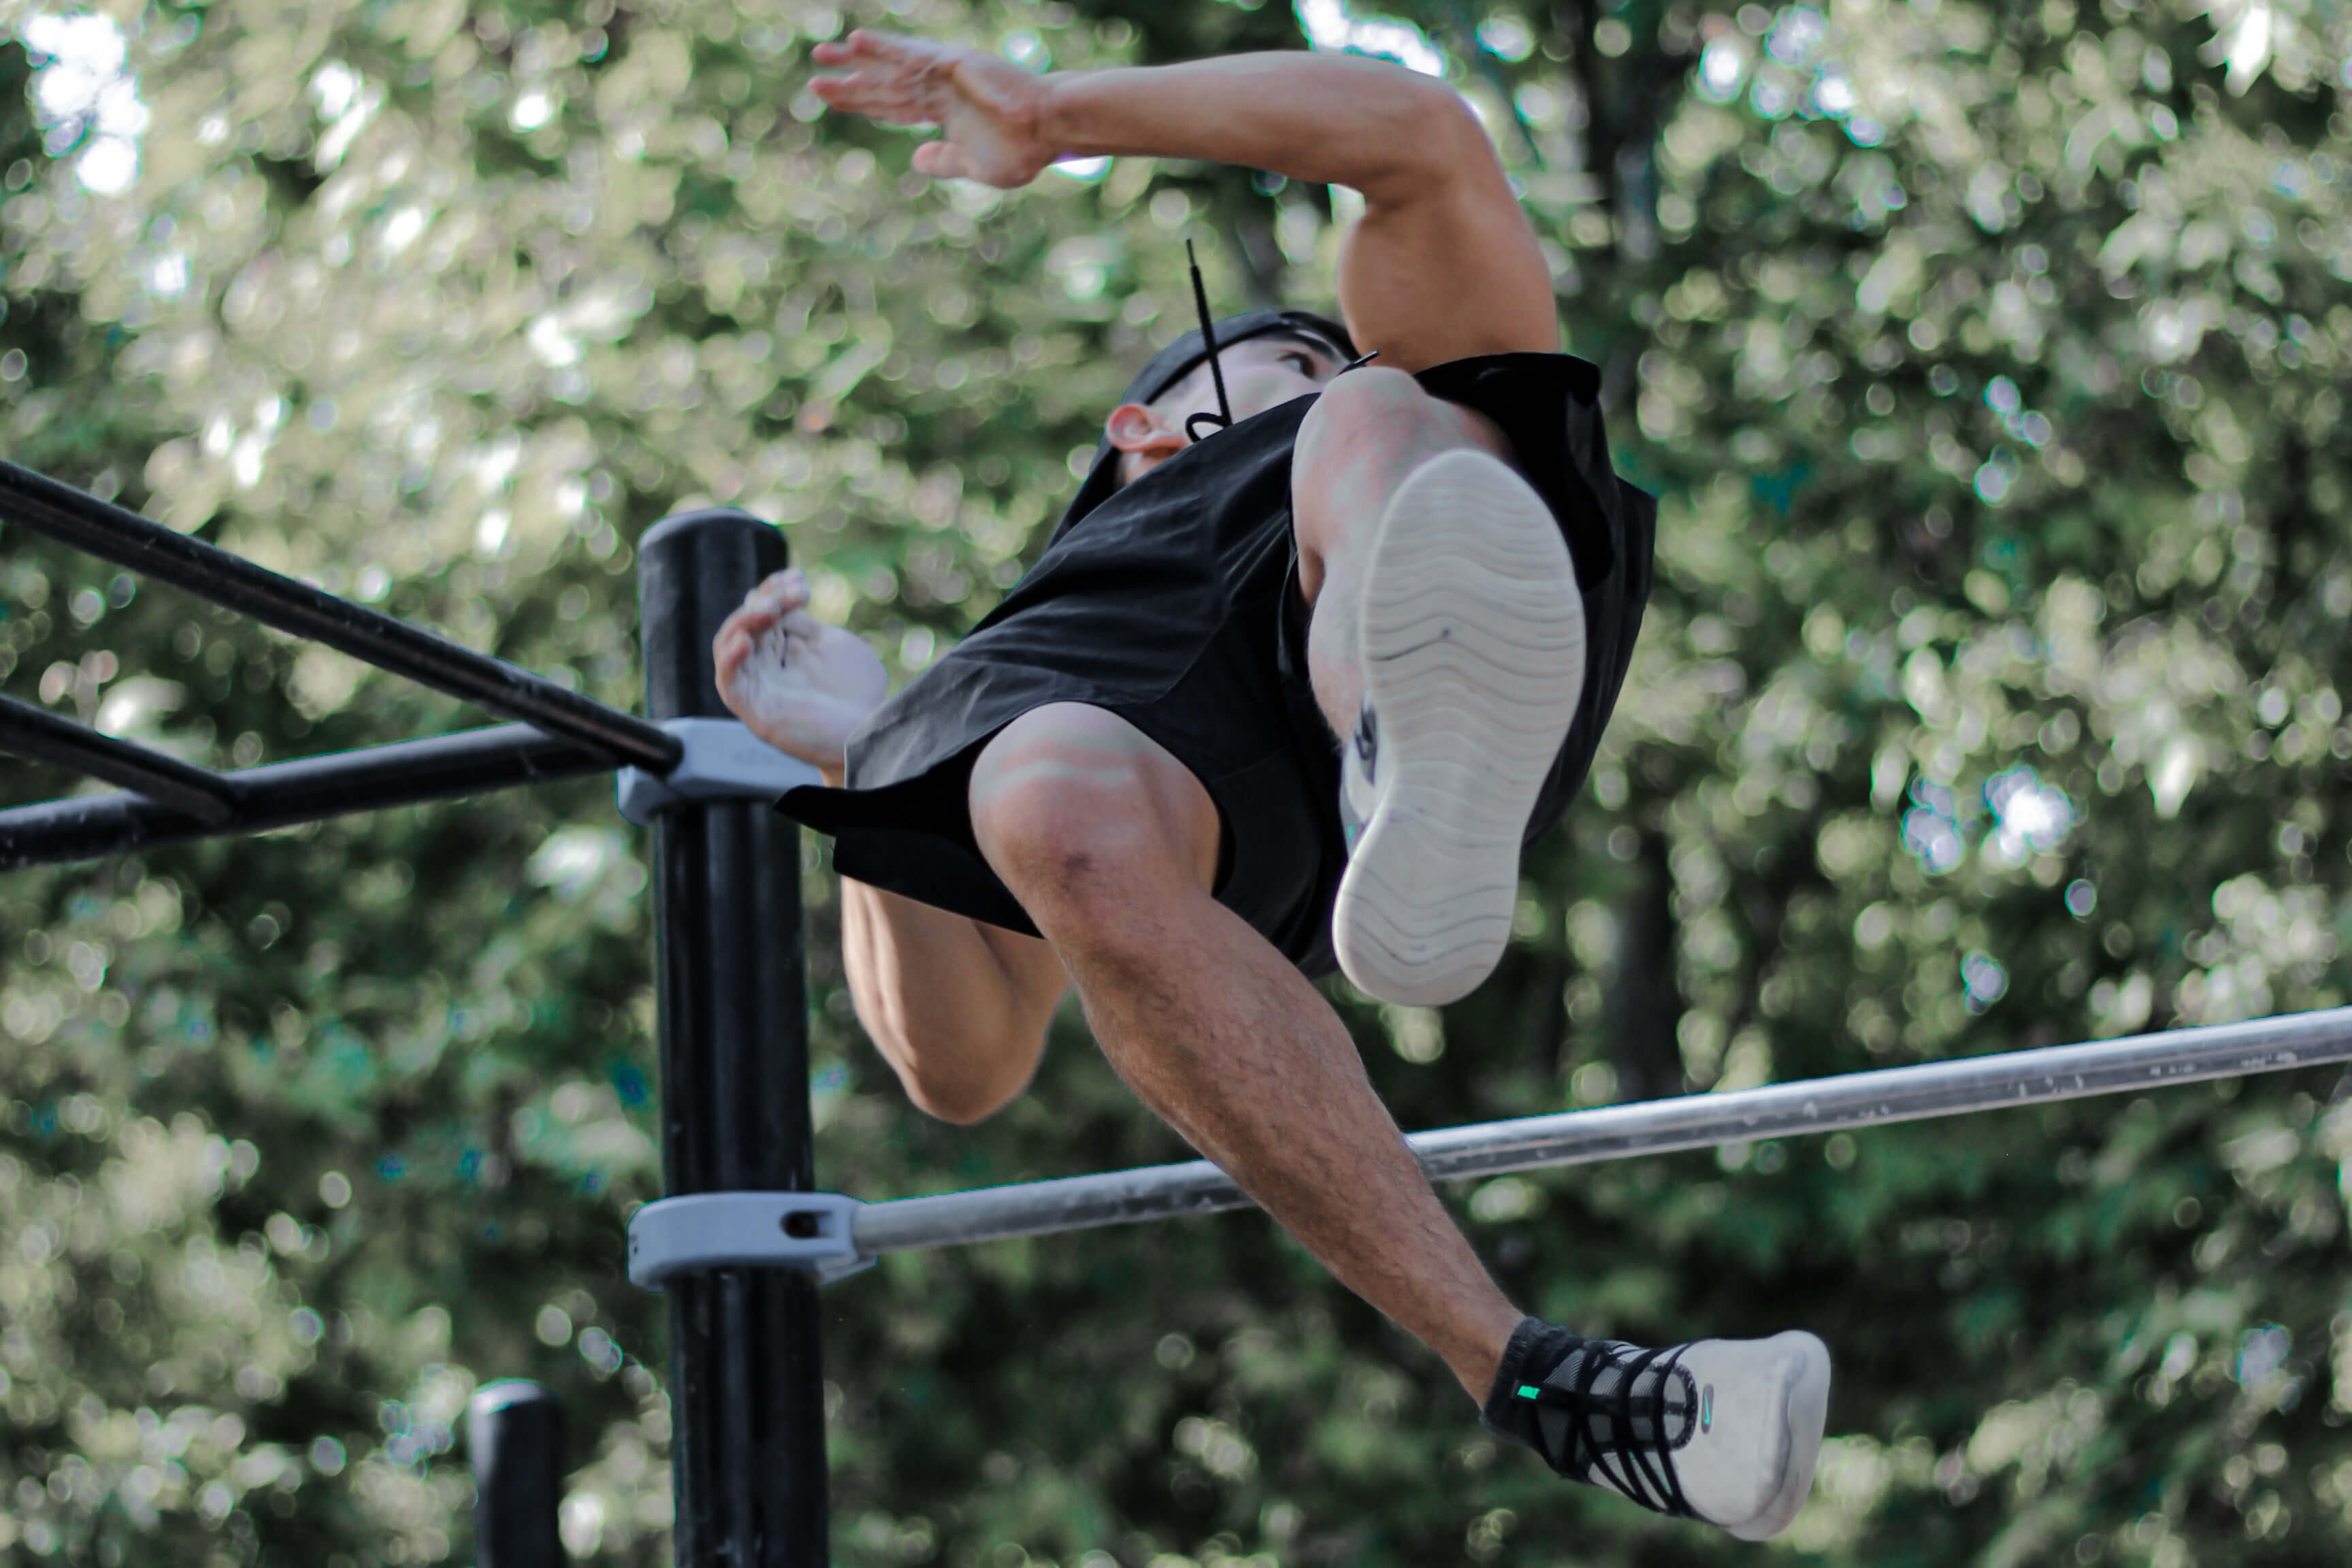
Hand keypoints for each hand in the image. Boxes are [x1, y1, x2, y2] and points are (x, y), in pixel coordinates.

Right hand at [712, 569, 888, 787]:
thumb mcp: (832, 645)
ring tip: (769, 609)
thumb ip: (803, 625)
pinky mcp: (754, 711)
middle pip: (745, 623)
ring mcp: (758, 688)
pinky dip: (730, 659)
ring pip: (728, 646)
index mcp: (783, 649)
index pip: (763, 611)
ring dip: (744, 622)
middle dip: (764, 601)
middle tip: (793, 594)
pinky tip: (745, 640)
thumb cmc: (858, 693)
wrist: (870, 732)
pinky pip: (728, 683)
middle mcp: (765, 666)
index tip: (798, 580)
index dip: (774, 590)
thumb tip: (781, 597)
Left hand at [809, 29, 1060, 187]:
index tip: (833, 98)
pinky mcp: (952, 64)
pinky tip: (857, 41)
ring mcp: (944, 74)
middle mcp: (939, 88)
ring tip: (823, 54)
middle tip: (816, 75)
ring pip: (890, 66)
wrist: (1049, 131)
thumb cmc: (1022, 150)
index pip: (893, 106)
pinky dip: (884, 47)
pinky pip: (912, 55)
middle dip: (851, 81)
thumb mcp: (974, 165)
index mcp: (944, 111)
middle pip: (885, 84)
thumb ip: (944, 160)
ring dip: (856, 60)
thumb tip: (916, 158)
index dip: (862, 103)